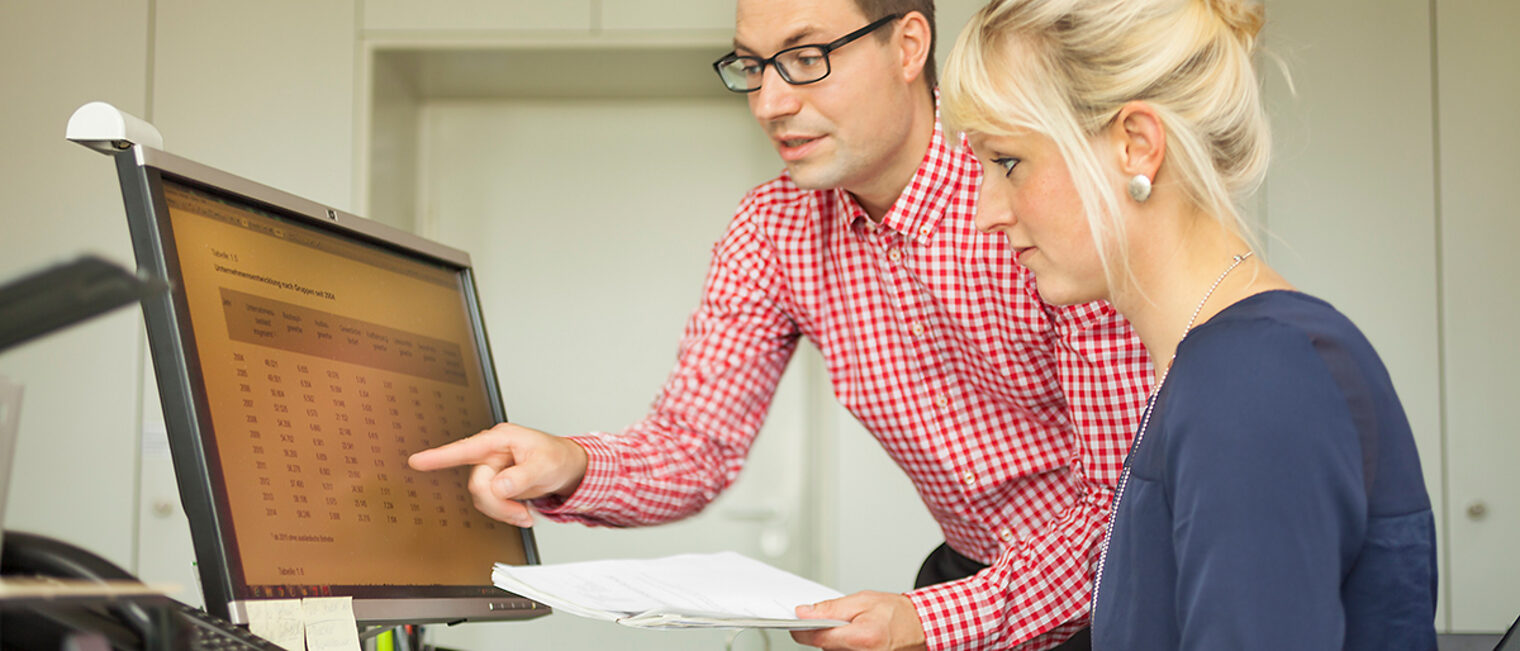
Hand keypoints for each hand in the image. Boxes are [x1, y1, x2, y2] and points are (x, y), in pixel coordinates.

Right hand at [407, 422, 588, 526]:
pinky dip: (505, 513)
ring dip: (503, 511)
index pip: (465, 448)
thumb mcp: (545, 466)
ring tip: (524, 513)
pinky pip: (489, 504)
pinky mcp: (494, 484)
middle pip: (477, 484)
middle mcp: (491, 454)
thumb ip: (522, 477)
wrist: (567, 469)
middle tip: (521, 514)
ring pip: (481, 498)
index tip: (417, 461)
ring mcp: (491, 469)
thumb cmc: (557, 458)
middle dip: (499, 504)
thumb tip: (500, 486)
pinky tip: (520, 512)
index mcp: (500, 440)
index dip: (439, 456)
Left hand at [790, 591, 926, 650]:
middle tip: (841, 620)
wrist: (921, 627)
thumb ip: (831, 608)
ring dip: (836, 641)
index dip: (801, 629)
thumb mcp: (863, 600)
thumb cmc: (897, 613)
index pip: (816, 638)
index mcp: (863, 638)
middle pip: (823, 647)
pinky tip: (857, 639)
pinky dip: (844, 647)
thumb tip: (804, 612)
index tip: (795, 621)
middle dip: (825, 632)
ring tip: (855, 629)